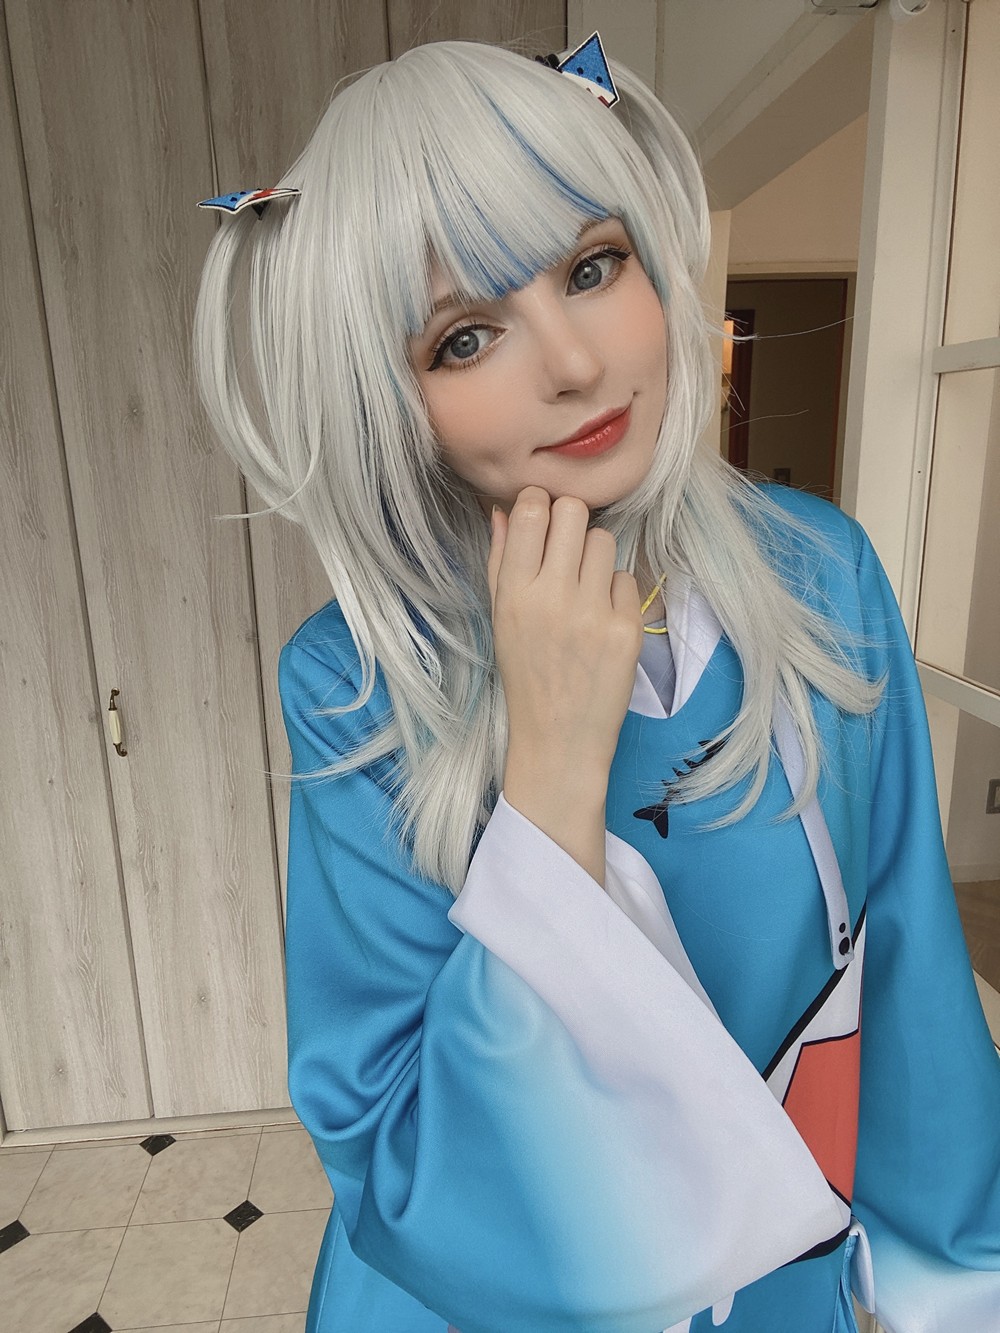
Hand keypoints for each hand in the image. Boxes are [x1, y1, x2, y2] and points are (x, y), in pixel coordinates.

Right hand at [487, 486, 643, 782]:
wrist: (558, 739)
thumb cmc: (525, 674)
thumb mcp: (500, 617)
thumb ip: (501, 560)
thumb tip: (505, 508)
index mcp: (514, 592)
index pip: (533, 509)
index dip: (541, 504)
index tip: (543, 521)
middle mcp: (552, 597)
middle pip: (575, 511)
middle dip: (572, 521)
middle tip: (568, 549)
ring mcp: (593, 613)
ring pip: (605, 541)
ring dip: (595, 557)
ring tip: (585, 590)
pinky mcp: (627, 630)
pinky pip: (628, 580)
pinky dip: (616, 594)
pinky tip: (602, 622)